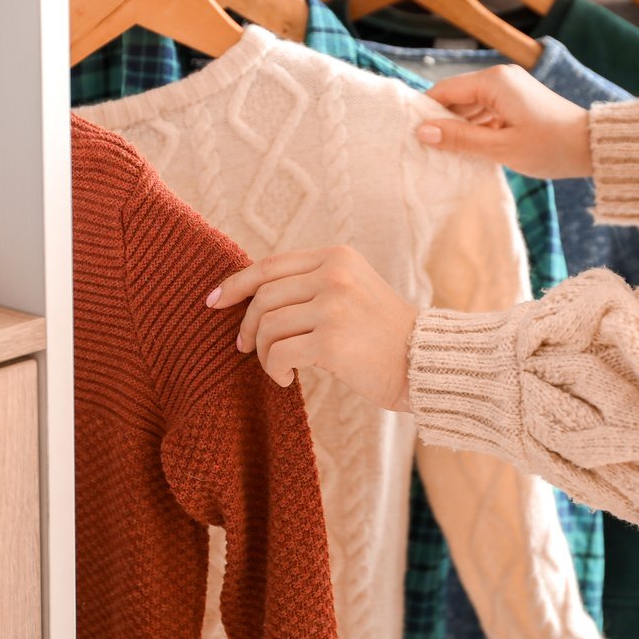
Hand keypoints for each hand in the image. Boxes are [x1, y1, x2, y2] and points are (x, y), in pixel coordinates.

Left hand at [207, 245, 416, 412]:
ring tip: (278, 368)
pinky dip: (274, 371)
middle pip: (263, 296)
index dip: (235, 283)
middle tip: (245, 348)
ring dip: (263, 353)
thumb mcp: (353, 290)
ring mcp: (334, 306)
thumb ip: (312, 284)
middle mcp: (335, 275)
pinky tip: (288, 380)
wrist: (425, 362)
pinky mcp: (331, 341)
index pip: (270, 265)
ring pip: (268, 325)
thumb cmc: (384, 334)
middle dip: (247, 326)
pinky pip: (278, 354)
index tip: (213, 301)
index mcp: (337, 257)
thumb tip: (252, 294)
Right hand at [416, 65, 591, 179]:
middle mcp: (500, 77)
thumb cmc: (549, 147)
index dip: (426, 112)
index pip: (445, 91)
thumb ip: (460, 138)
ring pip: (471, 105)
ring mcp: (510, 88)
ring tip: (444, 153)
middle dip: (442, 121)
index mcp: (493, 82)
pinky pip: (486, 111)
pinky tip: (469, 149)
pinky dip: (476, 127)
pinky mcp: (518, 100)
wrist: (591, 146)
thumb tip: (422, 132)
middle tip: (425, 149)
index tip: (410, 136)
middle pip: (456, 97)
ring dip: (459, 127)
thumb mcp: (500, 147)